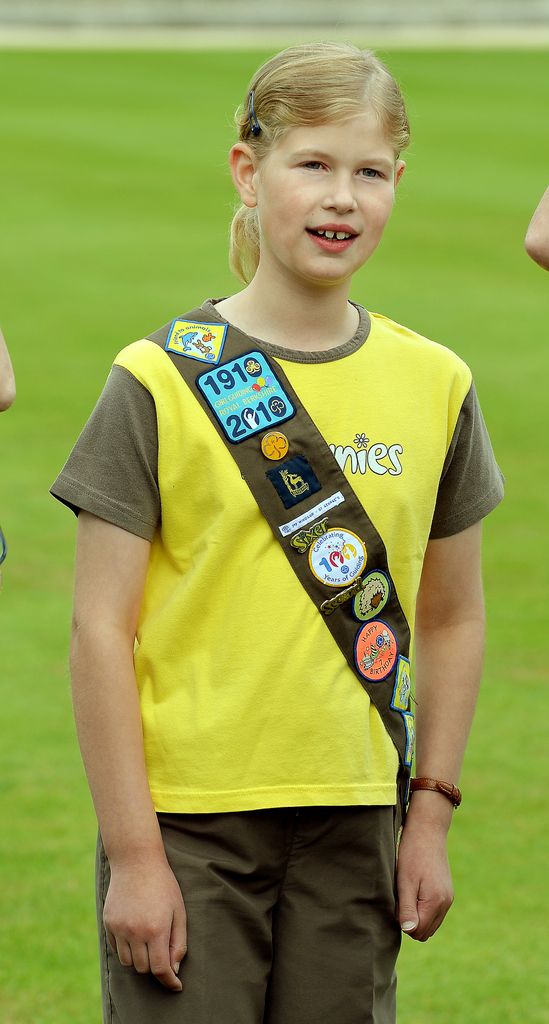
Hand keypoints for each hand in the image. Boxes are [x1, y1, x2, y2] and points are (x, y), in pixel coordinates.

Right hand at [103, 857, 186, 990]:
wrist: (136, 861)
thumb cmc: (163, 885)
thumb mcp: (179, 911)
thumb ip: (178, 942)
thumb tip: (173, 970)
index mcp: (156, 929)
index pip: (160, 968)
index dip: (169, 981)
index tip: (176, 985)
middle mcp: (135, 931)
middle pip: (143, 968)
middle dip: (155, 966)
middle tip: (163, 954)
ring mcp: (119, 928)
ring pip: (128, 962)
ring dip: (140, 959)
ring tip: (149, 942)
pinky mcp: (108, 923)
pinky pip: (117, 949)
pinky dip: (127, 949)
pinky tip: (135, 934)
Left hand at [396, 805, 453, 941]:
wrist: (427, 831)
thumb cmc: (412, 855)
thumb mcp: (404, 882)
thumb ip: (406, 908)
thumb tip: (409, 931)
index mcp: (436, 902)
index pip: (417, 931)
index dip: (403, 922)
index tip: (397, 902)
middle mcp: (446, 903)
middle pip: (425, 931)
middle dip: (410, 921)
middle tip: (400, 898)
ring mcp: (448, 898)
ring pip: (430, 923)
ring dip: (416, 915)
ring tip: (407, 892)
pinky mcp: (446, 892)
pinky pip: (434, 913)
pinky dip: (422, 908)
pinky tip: (414, 890)